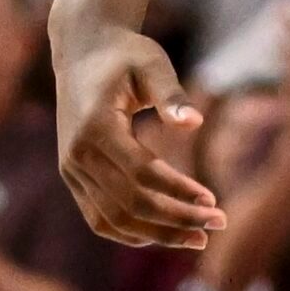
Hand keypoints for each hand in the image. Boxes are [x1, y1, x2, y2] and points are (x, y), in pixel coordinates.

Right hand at [53, 24, 227, 247]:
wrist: (83, 52)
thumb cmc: (125, 54)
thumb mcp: (152, 63)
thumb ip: (172, 94)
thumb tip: (195, 123)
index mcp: (96, 127)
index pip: (141, 174)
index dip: (178, 191)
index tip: (213, 201)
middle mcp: (77, 155)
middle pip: (128, 204)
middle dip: (175, 220)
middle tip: (218, 224)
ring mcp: (71, 170)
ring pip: (112, 219)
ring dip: (155, 235)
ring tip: (197, 238)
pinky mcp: (72, 176)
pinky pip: (98, 217)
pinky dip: (130, 232)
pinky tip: (163, 234)